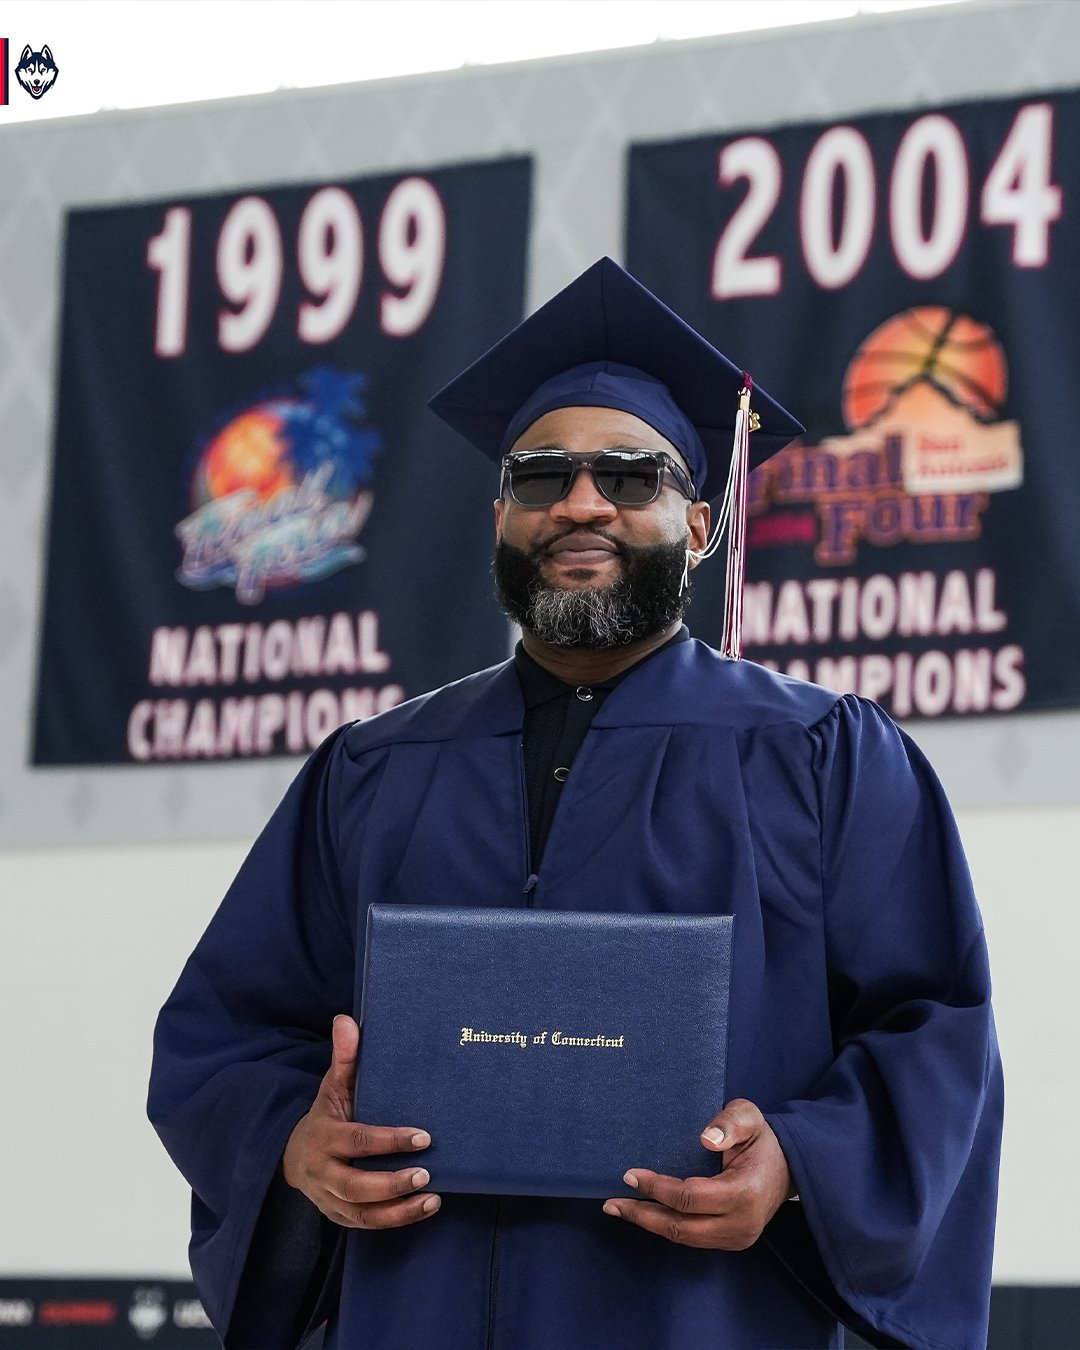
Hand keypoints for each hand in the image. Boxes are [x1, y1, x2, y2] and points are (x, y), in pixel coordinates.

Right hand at [282, 1013, 439, 1228]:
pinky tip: (425, 1207)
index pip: (358, 1141)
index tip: (424, 1137)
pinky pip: (367, 1224)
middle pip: (356, 1185)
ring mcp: (330, 1198)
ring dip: (399, 1210)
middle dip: (392, 1182)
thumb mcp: (332, 1086)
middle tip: (426, 1173)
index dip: (389, 1142)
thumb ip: (344, 1057)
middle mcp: (324, 1172)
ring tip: (433, 1198)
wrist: (293, 1155)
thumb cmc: (327, 1115)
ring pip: (362, 1213)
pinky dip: (396, 1220)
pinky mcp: (340, 1216)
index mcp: (324, 1136)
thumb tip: (346, 1019)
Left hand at [602, 1098, 792, 1248]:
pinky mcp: (733, 1241)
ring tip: (621, 1209)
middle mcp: (741, 1223)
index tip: (629, 1174)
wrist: (788, 1165)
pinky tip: (648, 1213)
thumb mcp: (749, 1117)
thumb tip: (706, 1138)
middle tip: (612, 1203)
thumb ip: (730, 1122)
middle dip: (643, 1215)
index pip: (689, 1198)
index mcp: (744, 1193)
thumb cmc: (761, 1138)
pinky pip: (693, 1238)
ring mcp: (738, 1237)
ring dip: (651, 1223)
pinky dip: (668, 1225)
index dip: (656, 1188)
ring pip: (684, 1238)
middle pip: (681, 1227)